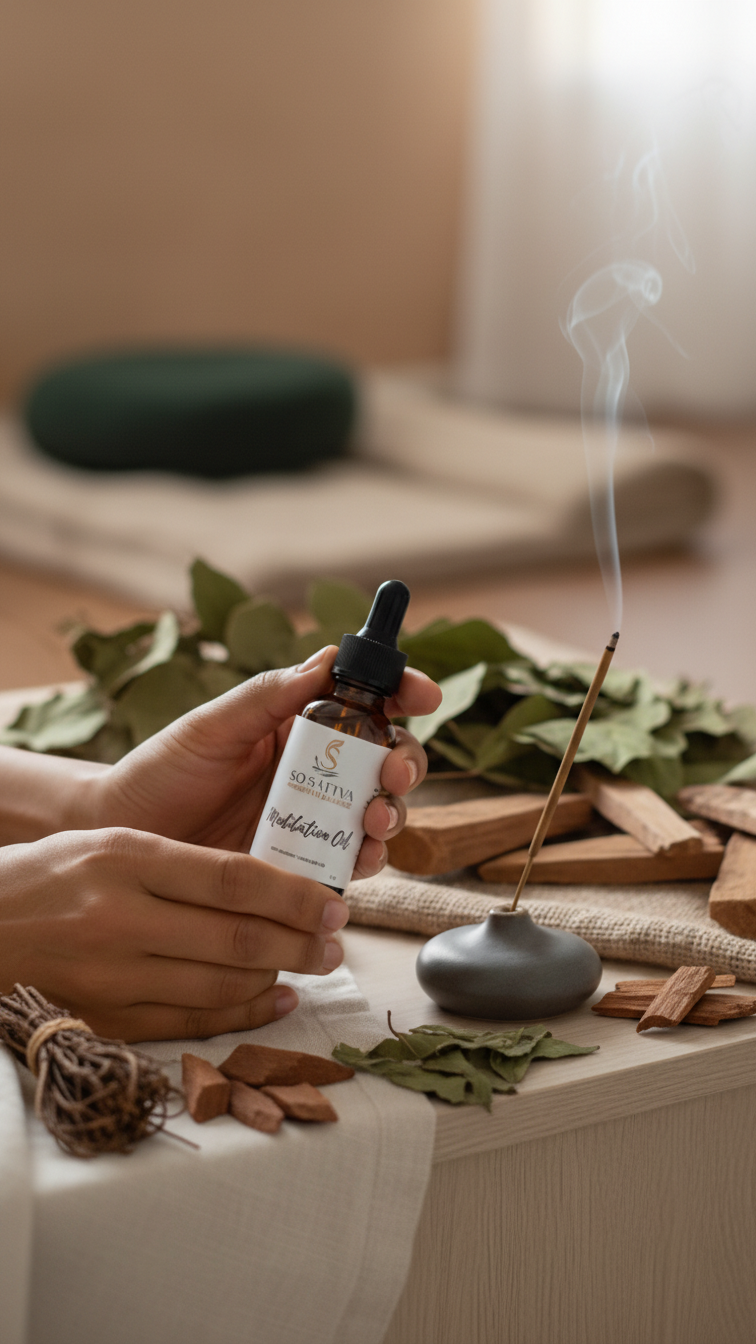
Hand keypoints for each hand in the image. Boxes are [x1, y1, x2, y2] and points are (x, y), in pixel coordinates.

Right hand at [0, 827, 351, 1040]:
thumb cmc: (54, 874)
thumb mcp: (114, 844)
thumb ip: (184, 862)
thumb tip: (268, 883)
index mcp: (126, 859)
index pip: (231, 879)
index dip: (293, 895)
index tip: (334, 903)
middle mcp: (120, 918)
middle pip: (235, 938)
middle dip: (300, 942)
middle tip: (336, 941)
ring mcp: (112, 976)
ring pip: (219, 986)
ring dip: (277, 978)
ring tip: (312, 965)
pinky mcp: (106, 1018)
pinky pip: (189, 1024)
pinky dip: (240, 1015)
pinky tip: (274, 1000)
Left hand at [86, 647, 441, 877]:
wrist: (123, 841)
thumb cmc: (159, 774)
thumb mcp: (210, 728)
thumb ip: (267, 696)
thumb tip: (327, 660)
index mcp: (298, 725)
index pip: (365, 699)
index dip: (404, 691)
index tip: (424, 695)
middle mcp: (316, 771)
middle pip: (388, 759)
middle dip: (407, 763)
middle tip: (393, 774)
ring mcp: (313, 820)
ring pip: (378, 812)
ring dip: (392, 814)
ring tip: (372, 822)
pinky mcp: (303, 866)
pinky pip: (350, 863)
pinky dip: (366, 860)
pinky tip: (358, 861)